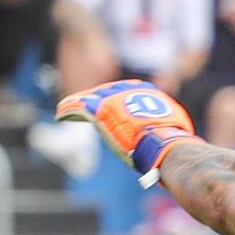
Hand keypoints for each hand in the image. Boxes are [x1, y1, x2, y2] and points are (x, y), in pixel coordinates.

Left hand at [55, 79, 198, 184]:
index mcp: (146, 89)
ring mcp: (113, 99)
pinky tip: (61, 115)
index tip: (110, 112)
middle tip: (84, 108)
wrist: (166, 145)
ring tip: (66, 111)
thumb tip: (171, 138)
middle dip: (94, 101)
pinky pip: (79, 107)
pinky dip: (69, 111)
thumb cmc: (173, 142)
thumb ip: (163, 125)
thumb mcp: (172, 126)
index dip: (115, 102)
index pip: (125, 93)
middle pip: (105, 93)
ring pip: (90, 99)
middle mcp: (128, 89)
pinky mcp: (100, 110)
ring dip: (78, 105)